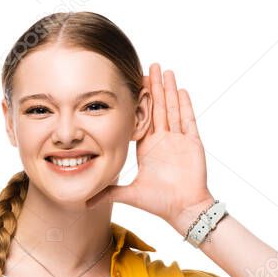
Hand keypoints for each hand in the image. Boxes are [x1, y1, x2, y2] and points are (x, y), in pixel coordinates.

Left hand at [86, 63, 214, 232]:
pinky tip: (180, 90)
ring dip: (169, 90)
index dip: (139, 102)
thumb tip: (84, 201)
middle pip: (158, 108)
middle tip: (149, 66)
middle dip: (154, 87)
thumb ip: (109, 193)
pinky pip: (188, 120)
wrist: (184, 210)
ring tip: (165, 71)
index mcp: (148, 148)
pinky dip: (184, 105)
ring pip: (172, 109)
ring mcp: (179, 141)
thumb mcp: (130, 194)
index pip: (142, 119)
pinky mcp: (192, 144)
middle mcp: (163, 141)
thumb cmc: (160, 203)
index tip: (133, 85)